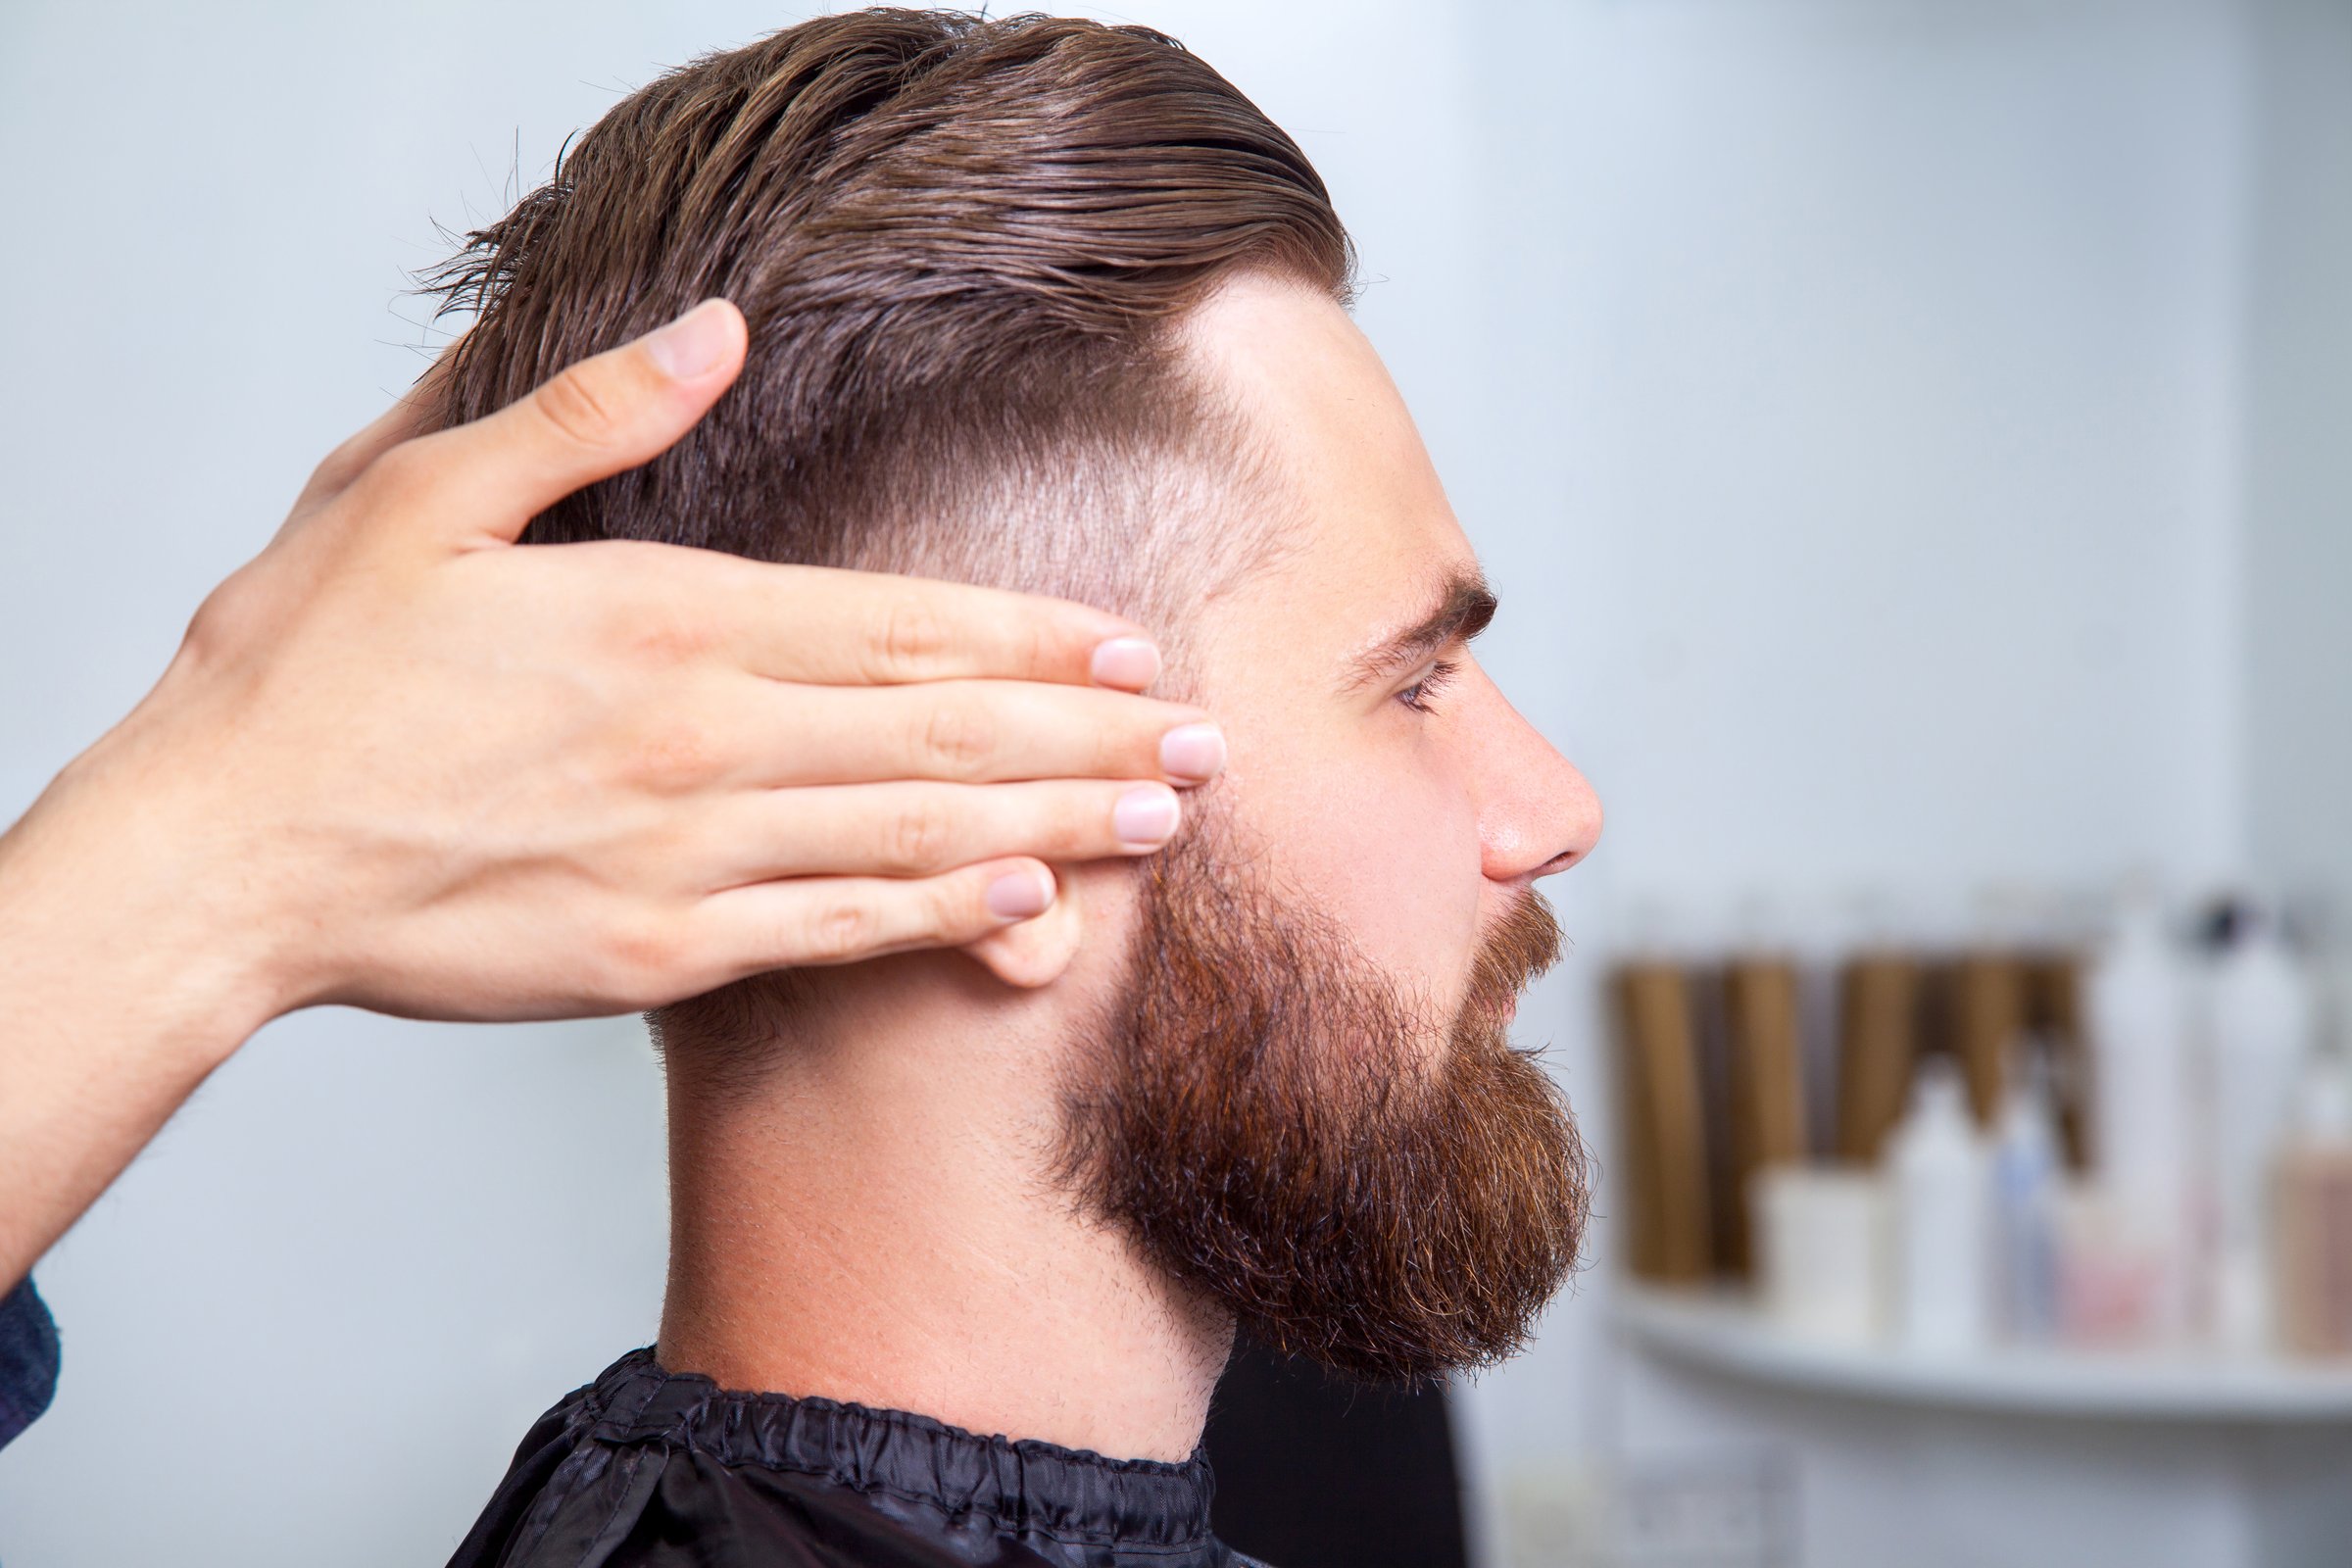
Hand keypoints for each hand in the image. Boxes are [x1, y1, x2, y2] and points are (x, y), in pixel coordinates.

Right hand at [0, 298, 1219, 1281]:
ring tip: (1164, 821)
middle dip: (1089, 734)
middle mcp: (708, 739)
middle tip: (1210, 744)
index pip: (900, 622)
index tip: (1134, 647)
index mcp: (668, 619)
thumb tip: (714, 329)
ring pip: (918, 833)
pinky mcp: (663, 955)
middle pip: (944, 729)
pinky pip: (837, 933)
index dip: (1034, 635)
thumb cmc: (309, 676)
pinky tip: (1033, 912)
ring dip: (1057, 824)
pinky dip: (943, 919)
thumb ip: (588, 416)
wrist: (222, 856)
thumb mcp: (421, 494)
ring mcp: (694, 857)